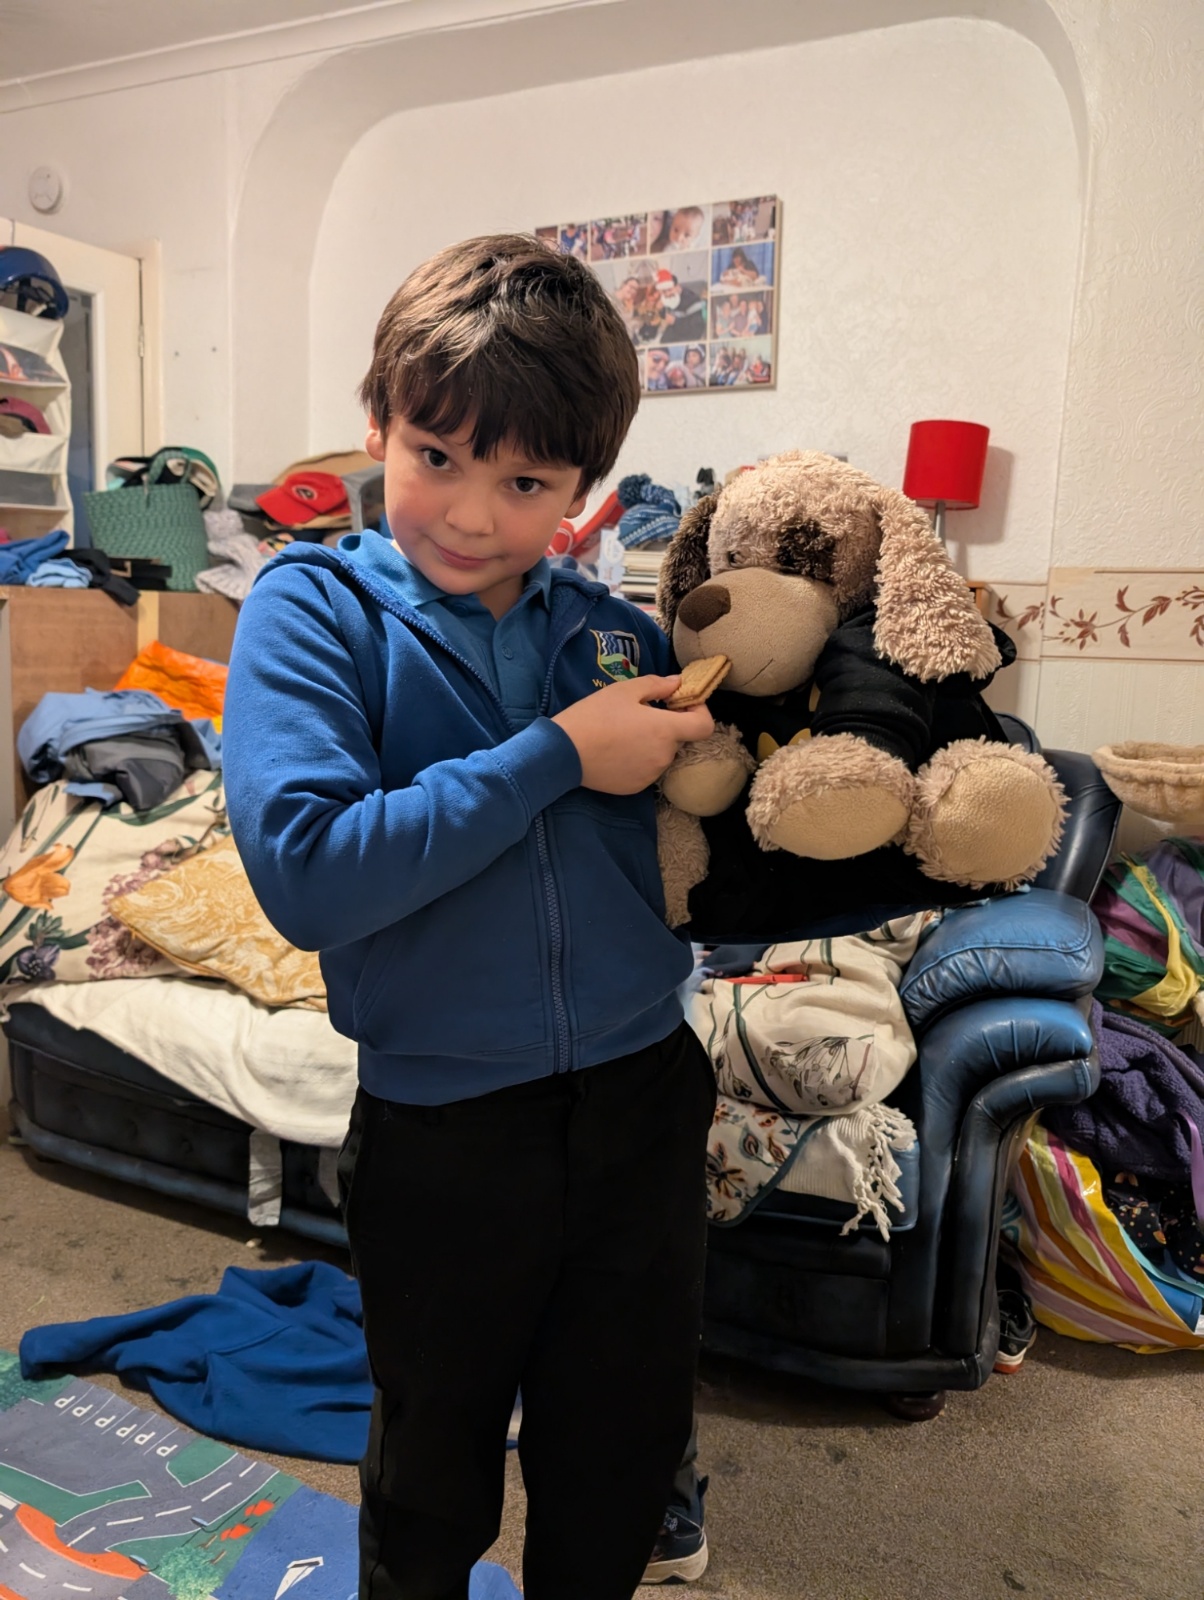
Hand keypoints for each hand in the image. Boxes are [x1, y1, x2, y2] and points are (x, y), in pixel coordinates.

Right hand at [553, 676, 714, 794]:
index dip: (699, 712)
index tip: (681, 704)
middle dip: (667, 725)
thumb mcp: (624, 690)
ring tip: (624, 733)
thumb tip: (677, 683)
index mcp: (666, 730)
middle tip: (641, 714)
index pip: (704, 726)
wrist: (563, 752)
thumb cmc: (594, 715)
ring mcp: (651, 775)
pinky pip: (646, 769)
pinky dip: (639, 759)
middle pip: (679, 739)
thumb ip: (657, 685)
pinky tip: (616, 750)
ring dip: (652, 743)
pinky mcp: (636, 787)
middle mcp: (664, 756)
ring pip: (661, 754)